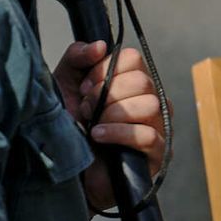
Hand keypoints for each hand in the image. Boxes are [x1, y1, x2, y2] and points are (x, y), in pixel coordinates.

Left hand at [53, 40, 166, 210]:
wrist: (63, 175)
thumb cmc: (66, 131)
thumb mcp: (63, 86)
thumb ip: (77, 58)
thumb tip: (100, 45)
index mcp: (131, 84)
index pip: (134, 59)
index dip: (106, 69)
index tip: (85, 87)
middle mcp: (149, 102)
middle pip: (142, 81)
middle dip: (107, 94)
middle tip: (86, 109)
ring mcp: (157, 128)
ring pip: (150, 105)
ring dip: (113, 113)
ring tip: (92, 125)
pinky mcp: (156, 155)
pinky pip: (148, 135)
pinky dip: (119, 133)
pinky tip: (97, 137)